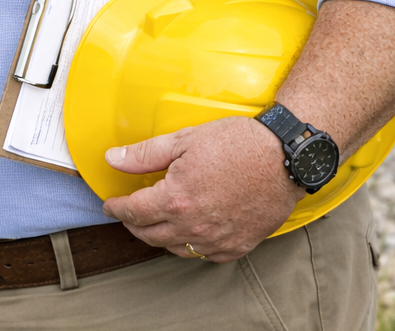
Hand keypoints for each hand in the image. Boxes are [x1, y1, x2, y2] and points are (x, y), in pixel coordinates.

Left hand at [101, 117, 302, 262]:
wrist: (284, 158)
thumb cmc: (237, 144)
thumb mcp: (184, 139)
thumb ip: (144, 154)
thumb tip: (113, 159)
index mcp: (176, 199)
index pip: (134, 212)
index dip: (117, 208)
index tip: (110, 205)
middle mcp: (193, 226)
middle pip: (150, 235)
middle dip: (133, 225)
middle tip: (128, 214)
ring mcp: (216, 240)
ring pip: (175, 249)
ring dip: (159, 237)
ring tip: (155, 222)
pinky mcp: (237, 246)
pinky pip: (204, 255)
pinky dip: (190, 245)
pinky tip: (189, 231)